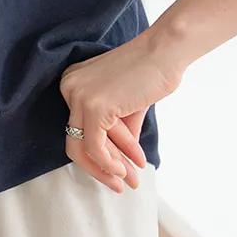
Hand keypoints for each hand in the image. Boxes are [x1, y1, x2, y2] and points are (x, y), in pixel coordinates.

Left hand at [59, 35, 183, 191]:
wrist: (166, 51)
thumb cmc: (151, 74)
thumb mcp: (126, 108)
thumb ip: (116, 134)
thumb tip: (114, 165)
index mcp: (73, 83)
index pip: (78, 130)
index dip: (100, 155)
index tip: (118, 171)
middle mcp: (69, 87)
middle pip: (74, 142)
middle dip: (98, 167)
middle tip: (120, 184)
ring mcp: (78, 96)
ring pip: (83, 148)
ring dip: (111, 168)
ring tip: (131, 181)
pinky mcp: (93, 106)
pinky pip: (95, 147)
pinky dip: (110, 163)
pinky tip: (127, 170)